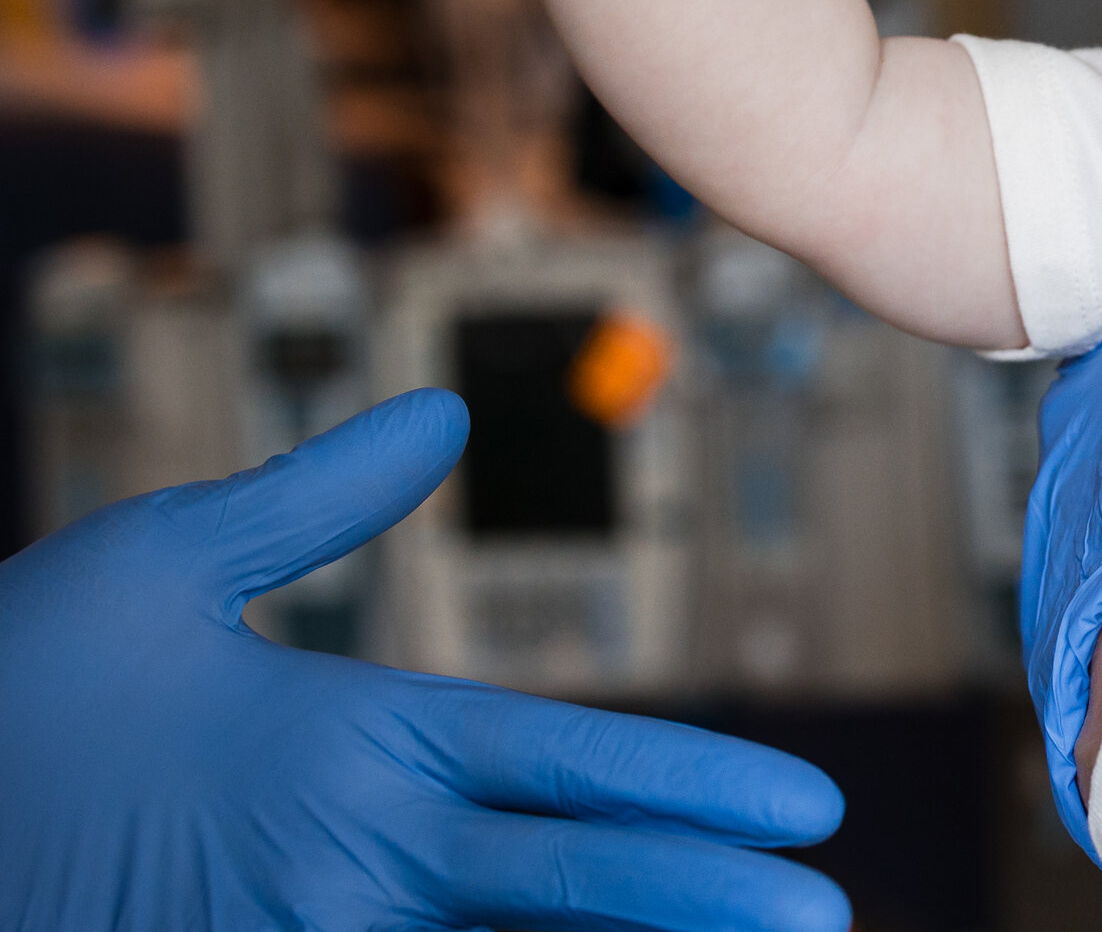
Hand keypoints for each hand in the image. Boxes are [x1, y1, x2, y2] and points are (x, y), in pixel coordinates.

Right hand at [0, 390, 848, 931]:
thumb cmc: (14, 685)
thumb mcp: (154, 561)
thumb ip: (316, 495)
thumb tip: (446, 412)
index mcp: (347, 738)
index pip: (566, 761)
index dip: (695, 785)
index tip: (810, 808)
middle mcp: (347, 857)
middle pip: (569, 885)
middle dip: (706, 904)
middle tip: (828, 916)